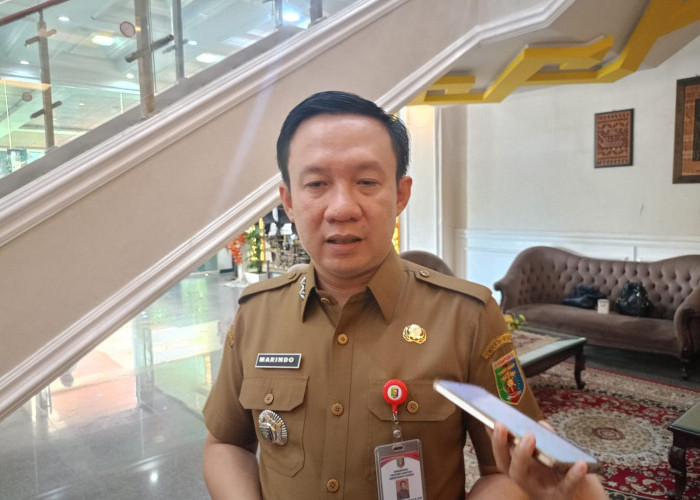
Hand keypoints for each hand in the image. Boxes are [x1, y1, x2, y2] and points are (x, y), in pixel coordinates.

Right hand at [491, 422, 607, 499]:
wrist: (580, 499)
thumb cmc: (561, 477)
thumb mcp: (551, 457)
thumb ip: (546, 440)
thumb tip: (541, 424)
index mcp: (520, 467)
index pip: (502, 452)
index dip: (494, 438)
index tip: (490, 421)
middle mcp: (524, 479)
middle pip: (505, 464)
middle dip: (500, 445)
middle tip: (503, 426)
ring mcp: (539, 490)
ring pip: (521, 477)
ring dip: (522, 455)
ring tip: (530, 437)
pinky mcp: (560, 498)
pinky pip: (565, 487)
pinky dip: (572, 476)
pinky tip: (580, 464)